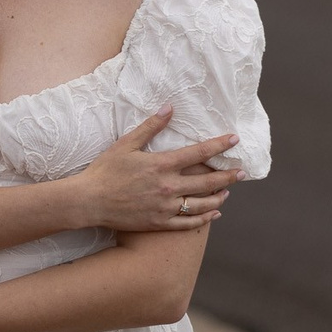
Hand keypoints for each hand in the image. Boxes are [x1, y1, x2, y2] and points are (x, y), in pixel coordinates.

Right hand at [68, 106, 239, 232]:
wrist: (89, 201)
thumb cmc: (105, 170)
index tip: (234, 140)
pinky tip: (214, 213)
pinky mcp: (159, 223)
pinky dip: (204, 218)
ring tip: (228, 191)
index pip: (198, 153)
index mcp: (161, 165)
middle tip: (242, 171)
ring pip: (202, 204)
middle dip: (228, 175)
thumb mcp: (126, 144)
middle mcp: (168, 187)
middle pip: (207, 182)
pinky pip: (188, 223)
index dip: (219, 145)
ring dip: (219, 196)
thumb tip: (169, 108)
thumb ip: (150, 127)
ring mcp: (165, 207)